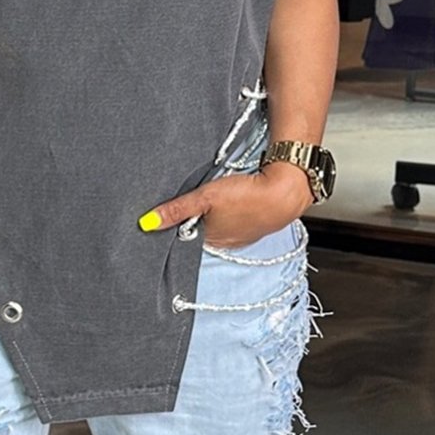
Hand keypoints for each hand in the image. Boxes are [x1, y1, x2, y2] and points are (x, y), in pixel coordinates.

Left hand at [139, 162, 313, 248]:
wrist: (286, 191)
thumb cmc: (247, 195)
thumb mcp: (205, 197)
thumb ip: (176, 210)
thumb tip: (148, 222)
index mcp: (209, 240)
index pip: (184, 235)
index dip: (177, 223)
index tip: (171, 212)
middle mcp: (224, 243)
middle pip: (200, 230)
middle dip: (195, 218)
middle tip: (196, 199)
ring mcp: (241, 236)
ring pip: (218, 225)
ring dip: (215, 214)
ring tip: (217, 198)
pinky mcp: (254, 226)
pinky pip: (235, 221)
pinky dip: (232, 212)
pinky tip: (234, 200)